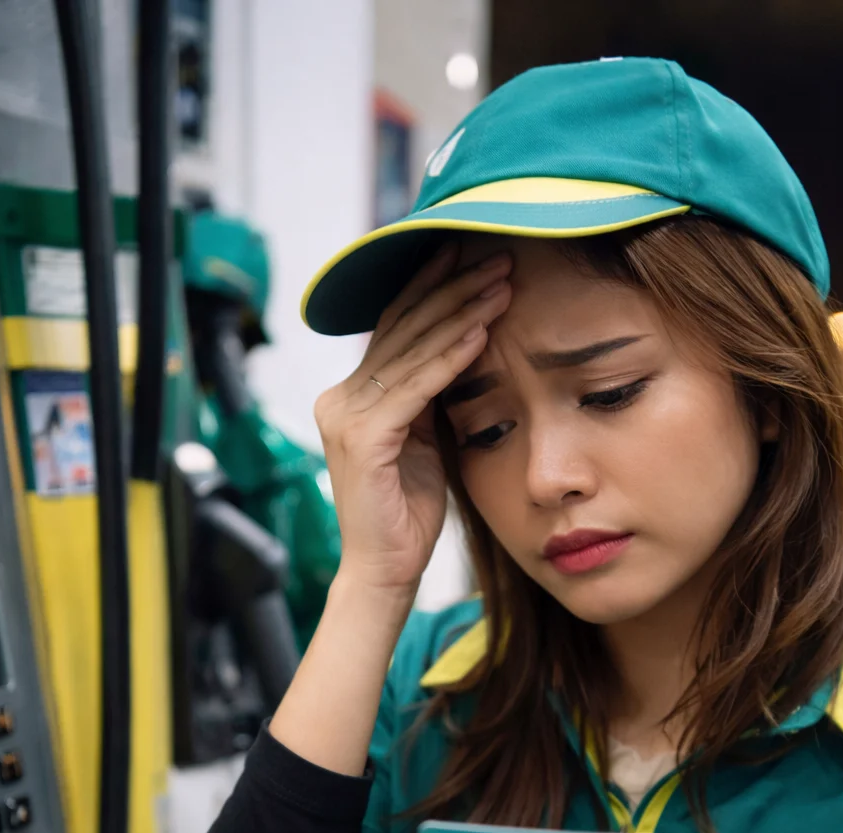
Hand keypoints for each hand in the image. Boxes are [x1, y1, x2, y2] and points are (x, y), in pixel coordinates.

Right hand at [313, 241, 511, 596]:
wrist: (385, 571)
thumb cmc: (409, 514)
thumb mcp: (426, 440)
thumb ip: (432, 396)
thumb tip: (463, 345)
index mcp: (354, 395)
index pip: (396, 326)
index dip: (434, 286)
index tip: (474, 252)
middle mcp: (341, 397)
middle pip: (402, 326)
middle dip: (453, 286)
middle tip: (497, 252)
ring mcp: (346, 415)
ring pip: (411, 348)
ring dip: (460, 311)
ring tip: (501, 282)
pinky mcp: (364, 437)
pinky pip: (415, 386)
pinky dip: (450, 356)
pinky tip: (481, 331)